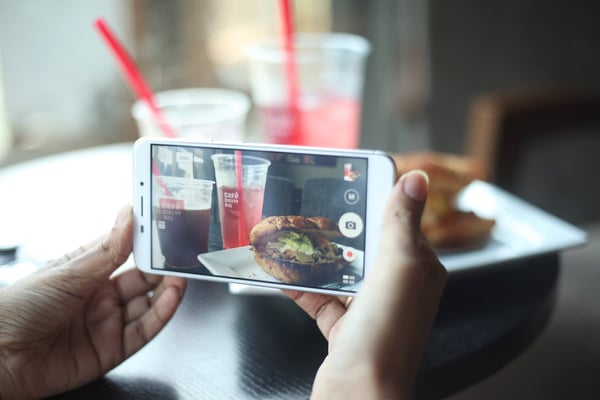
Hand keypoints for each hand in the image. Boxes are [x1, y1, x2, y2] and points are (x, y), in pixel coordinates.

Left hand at [0, 206, 186, 399]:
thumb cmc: (16, 309)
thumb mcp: (68, 273)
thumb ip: (107, 249)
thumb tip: (129, 215)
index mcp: (86, 273)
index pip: (126, 253)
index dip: (147, 242)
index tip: (166, 227)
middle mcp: (98, 297)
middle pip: (142, 280)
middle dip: (163, 267)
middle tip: (181, 254)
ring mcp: (105, 324)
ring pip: (148, 305)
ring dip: (167, 290)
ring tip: (181, 276)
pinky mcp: (111, 351)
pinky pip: (144, 332)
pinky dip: (161, 315)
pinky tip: (171, 298)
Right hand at [284, 170, 446, 398]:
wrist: (357, 394)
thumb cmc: (386, 337)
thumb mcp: (398, 269)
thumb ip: (401, 223)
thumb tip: (415, 179)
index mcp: (417, 270)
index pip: (398, 221)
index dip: (375, 198)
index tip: (350, 176)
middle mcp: (396, 288)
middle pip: (363, 244)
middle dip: (336, 227)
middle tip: (310, 205)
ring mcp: (368, 309)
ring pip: (339, 270)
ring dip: (315, 255)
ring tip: (290, 235)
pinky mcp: (343, 327)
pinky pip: (320, 297)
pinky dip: (300, 285)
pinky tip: (282, 273)